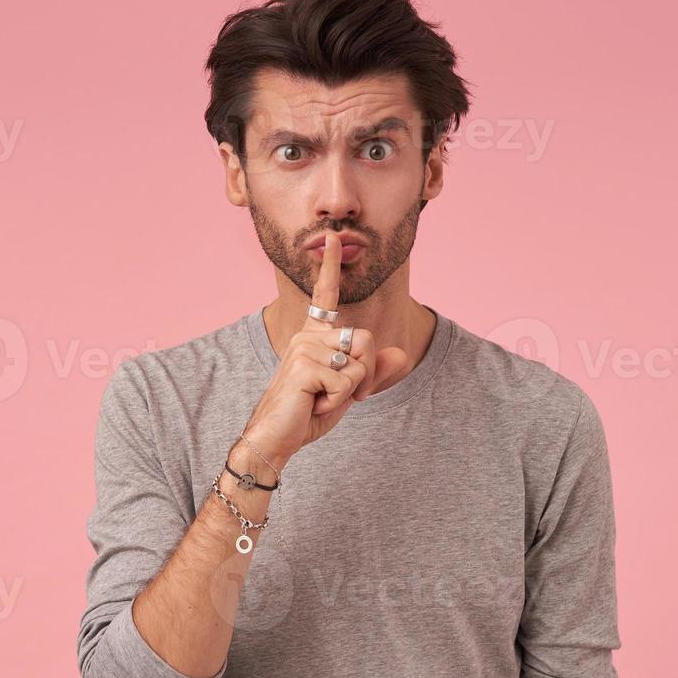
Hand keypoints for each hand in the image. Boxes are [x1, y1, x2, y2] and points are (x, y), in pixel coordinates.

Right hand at [241, 233, 407, 464]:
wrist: (276, 438)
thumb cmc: (308, 413)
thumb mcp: (348, 393)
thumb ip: (373, 373)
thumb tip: (401, 355)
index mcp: (314, 337)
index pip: (325, 297)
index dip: (330, 266)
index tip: (332, 238)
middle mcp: (307, 336)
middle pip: (366, 339)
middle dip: (367, 374)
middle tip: (343, 395)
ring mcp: (304, 348)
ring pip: (360, 361)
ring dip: (353, 390)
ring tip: (323, 399)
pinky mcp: (305, 365)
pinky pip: (348, 380)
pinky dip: (340, 400)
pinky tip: (315, 404)